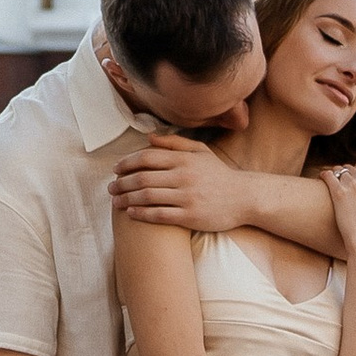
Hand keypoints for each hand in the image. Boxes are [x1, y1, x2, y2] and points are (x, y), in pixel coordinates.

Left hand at [110, 136, 252, 229]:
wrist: (245, 198)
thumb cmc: (219, 175)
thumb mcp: (201, 152)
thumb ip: (175, 144)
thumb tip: (148, 138)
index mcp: (184, 159)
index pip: (147, 158)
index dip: (127, 163)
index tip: (115, 169)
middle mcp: (184, 176)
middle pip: (142, 178)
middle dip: (122, 183)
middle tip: (110, 188)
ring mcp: (187, 197)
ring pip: (147, 197)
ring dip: (126, 199)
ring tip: (116, 201)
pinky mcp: (190, 216)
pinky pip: (159, 215)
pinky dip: (141, 213)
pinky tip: (131, 213)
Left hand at [324, 161, 355, 267]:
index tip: (354, 180)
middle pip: (352, 169)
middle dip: (347, 174)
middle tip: (341, 183)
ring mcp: (353, 185)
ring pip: (340, 171)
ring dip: (336, 174)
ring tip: (332, 181)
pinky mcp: (339, 193)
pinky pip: (328, 175)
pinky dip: (325, 175)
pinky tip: (322, 177)